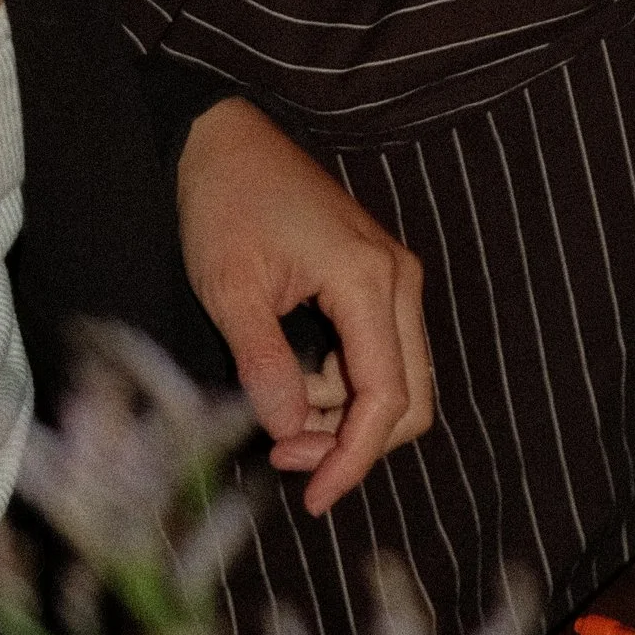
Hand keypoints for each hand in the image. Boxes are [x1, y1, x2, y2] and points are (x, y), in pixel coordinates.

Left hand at [175, 95, 435, 515]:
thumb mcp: (229, 291)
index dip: (354, 458)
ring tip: (274, 403)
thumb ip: (263, 366)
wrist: (224, 138)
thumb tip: (287, 434)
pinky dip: (342, 386)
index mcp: (369, 281)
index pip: (386, 397)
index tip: (313, 497)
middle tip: (285, 454)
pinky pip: (379, 354)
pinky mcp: (377, 278)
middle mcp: (398, 280)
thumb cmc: (224, 204)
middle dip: (353, 442)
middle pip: (410, 398)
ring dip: (342, 414)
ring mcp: (394, 277)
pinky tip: (292, 379)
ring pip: (397, 380)